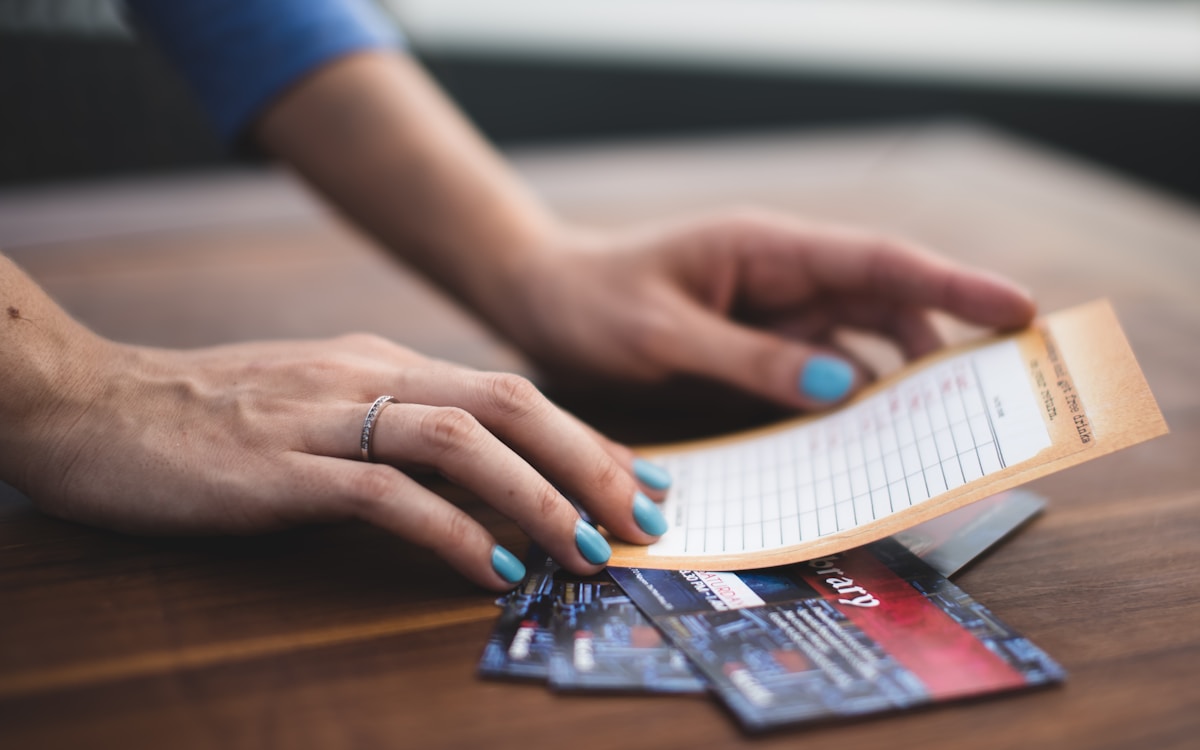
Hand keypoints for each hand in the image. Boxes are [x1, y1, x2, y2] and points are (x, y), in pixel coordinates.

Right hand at [8, 334, 673, 589]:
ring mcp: (325, 415)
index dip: (588, 439)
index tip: (645, 480)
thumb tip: (484, 477)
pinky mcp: (281, 465)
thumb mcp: (324, 405)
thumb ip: (397, 428)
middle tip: (646, 517)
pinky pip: (385, 493)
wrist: (95, 406)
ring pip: (463, 440)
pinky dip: (450, 532)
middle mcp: (369, 374)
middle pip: (511, 402)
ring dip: (539, 495)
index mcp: (386, 361)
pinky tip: (491, 568)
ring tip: (589, 549)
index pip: (513, 392)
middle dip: (591, 461)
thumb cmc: (216, 416)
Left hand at [488, 209, 1036, 408]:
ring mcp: (773, 314)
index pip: (878, 261)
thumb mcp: (663, 333)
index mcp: (768, 249)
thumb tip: (844, 387)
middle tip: (996, 396)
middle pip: (886, 305)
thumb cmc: (594, 302)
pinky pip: (820, 375)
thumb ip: (749, 359)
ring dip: (900, 381)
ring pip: (861, 344)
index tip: (1018, 310)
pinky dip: (849, 404)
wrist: (543, 303)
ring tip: (943, 428)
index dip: (954, 284)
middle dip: (944, 343)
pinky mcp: (757, 350)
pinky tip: (866, 441)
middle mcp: (783, 278)